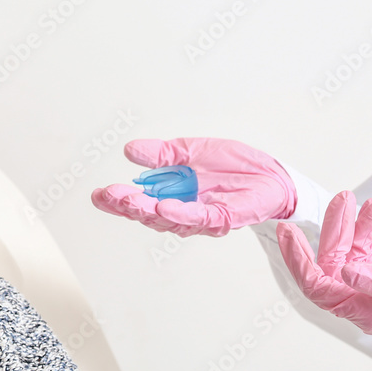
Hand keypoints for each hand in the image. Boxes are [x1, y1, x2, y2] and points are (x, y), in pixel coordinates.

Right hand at [90, 138, 296, 236]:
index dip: (118, 201)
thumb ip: (162, 155)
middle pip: (149, 214)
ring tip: (129, 200)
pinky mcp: (225, 217)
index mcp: (172, 196)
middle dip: (127, 205)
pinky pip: (200, 218)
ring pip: (169, 219)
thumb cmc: (234, 166)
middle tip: (107, 195)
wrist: (273, 174)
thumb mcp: (191, 151)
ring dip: (148, 210)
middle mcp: (184, 212)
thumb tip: (129, 151)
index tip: (98, 195)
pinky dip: (181, 213)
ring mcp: (203, 217)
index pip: (140, 202)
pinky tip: (164, 206)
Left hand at [277, 190, 371, 358]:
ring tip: (362, 201)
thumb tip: (346, 272)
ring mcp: (370, 289)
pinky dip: (370, 231)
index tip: (289, 232)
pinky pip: (366, 252)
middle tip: (342, 199)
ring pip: (348, 253)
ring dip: (353, 226)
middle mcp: (360, 300)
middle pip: (331, 262)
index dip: (298, 260)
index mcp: (362, 310)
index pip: (316, 285)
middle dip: (333, 230)